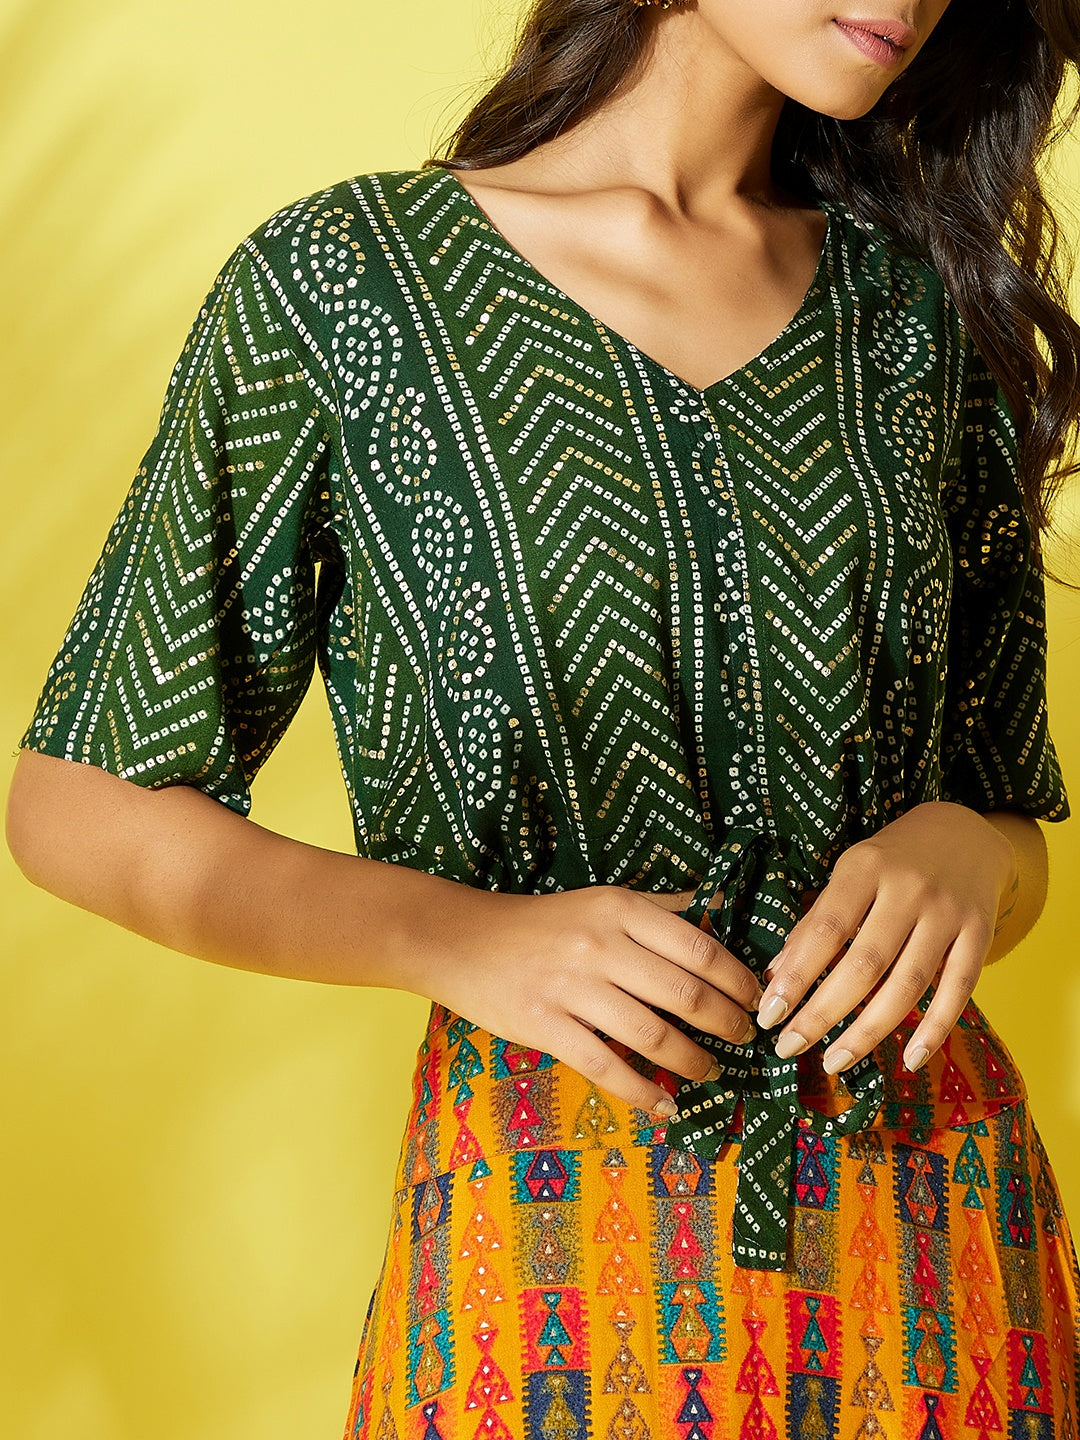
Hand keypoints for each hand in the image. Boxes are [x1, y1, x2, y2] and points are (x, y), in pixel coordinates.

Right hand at [420, 882, 763, 1118]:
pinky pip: (606, 1067)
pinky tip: (664, 1104)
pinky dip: (642, 1092)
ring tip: (710, 1071)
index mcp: (618, 909)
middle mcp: (598, 945)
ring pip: (652, 1036)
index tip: (754, 998)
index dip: (737, 979)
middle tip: (743, 1038)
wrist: (461, 939)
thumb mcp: (600, 901)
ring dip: (692, 1062)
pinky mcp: (544, 1026)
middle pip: (685, 994)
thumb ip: (657, 912)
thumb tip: (720, 919)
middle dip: (725, 1023)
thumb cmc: (540, 923)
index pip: (699, 948)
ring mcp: (570, 988)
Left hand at [754, 802, 1018, 1074]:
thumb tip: (775, 977)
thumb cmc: (892, 860)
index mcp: (865, 868)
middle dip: (822, 1013)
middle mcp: (909, 889)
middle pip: (863, 965)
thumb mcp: (849, 873)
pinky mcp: (981, 934)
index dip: (796, 977)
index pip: (825, 931)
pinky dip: (933, 1030)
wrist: (965, 832)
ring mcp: (948, 913)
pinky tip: (908, 1061)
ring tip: (833, 1062)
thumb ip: (815, 922)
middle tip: (789, 1047)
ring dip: (867, 1032)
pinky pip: (958, 991)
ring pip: (906, 985)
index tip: (768, 1015)